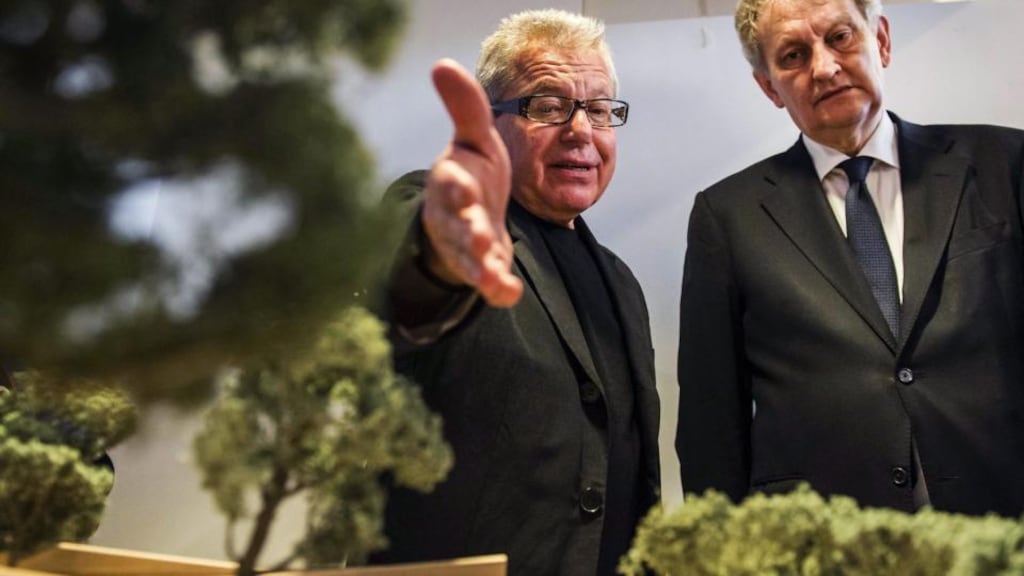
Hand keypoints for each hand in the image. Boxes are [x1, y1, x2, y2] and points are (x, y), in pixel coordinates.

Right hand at [420, 58, 522, 306]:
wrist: (470, 216)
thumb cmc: (473, 173)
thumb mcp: (475, 140)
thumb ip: (465, 107)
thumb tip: (441, 63)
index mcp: (453, 181)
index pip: (449, 183)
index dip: (455, 187)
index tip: (463, 188)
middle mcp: (454, 215)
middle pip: (456, 225)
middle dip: (467, 231)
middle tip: (479, 236)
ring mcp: (466, 245)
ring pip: (469, 258)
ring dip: (480, 267)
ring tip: (493, 277)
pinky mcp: (480, 266)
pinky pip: (486, 280)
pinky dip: (496, 288)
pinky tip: (510, 294)